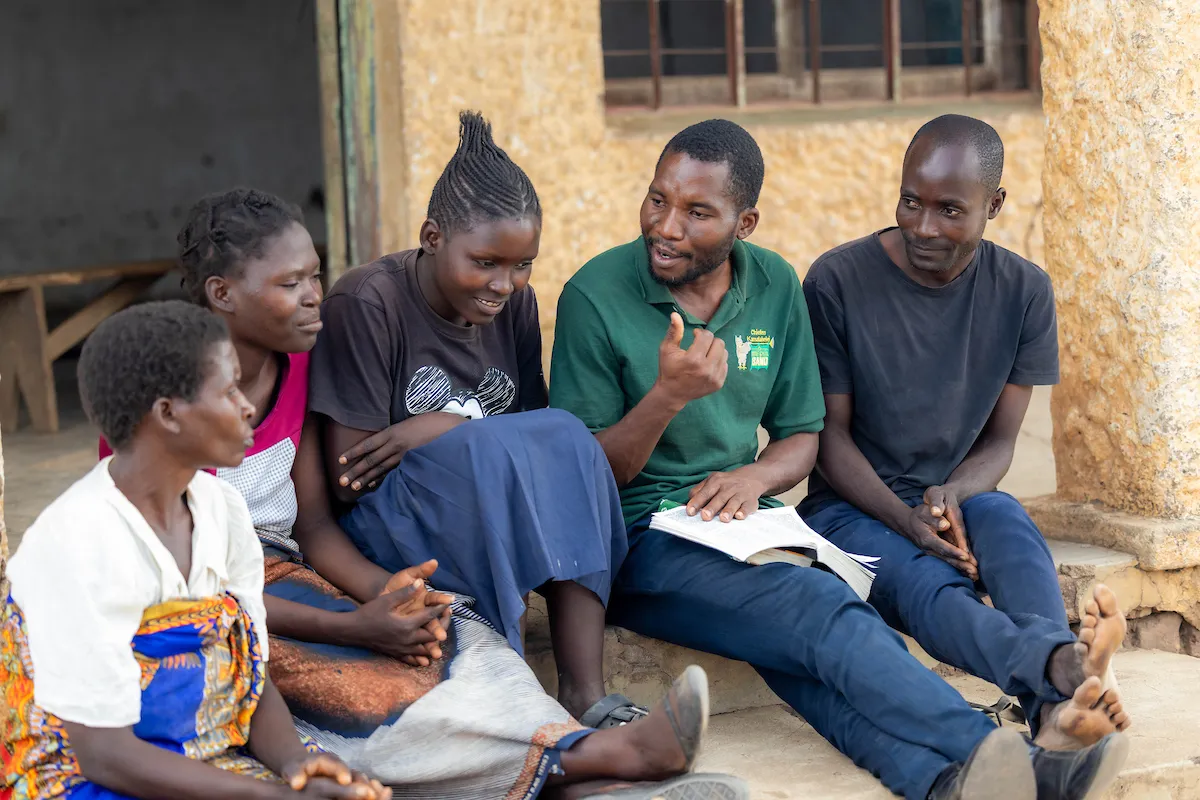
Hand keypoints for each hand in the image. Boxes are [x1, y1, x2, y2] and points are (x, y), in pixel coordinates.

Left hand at [280, 754, 389, 798]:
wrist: (302, 766)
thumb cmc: (297, 768)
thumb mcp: (293, 769)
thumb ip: (295, 774)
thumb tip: (297, 783)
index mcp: (326, 759)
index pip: (336, 764)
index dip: (342, 772)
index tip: (345, 780)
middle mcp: (340, 765)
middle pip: (354, 773)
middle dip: (361, 782)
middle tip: (368, 791)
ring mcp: (346, 774)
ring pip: (360, 780)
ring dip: (368, 787)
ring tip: (374, 796)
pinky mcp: (349, 783)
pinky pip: (361, 787)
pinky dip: (367, 791)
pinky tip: (374, 798)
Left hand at [338, 414, 466, 490]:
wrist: (449, 428)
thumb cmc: (428, 423)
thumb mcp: (407, 424)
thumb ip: (394, 434)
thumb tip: (380, 443)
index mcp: (392, 432)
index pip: (368, 444)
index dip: (353, 452)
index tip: (341, 459)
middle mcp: (395, 444)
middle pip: (371, 460)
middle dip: (355, 470)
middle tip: (341, 480)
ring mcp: (404, 456)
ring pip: (380, 469)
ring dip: (365, 478)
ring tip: (353, 486)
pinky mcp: (412, 463)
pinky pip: (394, 473)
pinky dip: (382, 479)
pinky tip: (373, 484)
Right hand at [347, 580, 450, 664]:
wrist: (353, 631)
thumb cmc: (369, 613)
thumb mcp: (386, 600)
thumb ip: (405, 593)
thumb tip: (421, 582)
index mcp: (407, 625)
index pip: (430, 616)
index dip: (441, 607)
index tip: (450, 601)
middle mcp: (408, 640)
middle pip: (433, 635)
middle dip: (443, 625)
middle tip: (447, 616)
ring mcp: (402, 649)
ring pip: (426, 649)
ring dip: (435, 641)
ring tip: (440, 632)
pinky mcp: (397, 654)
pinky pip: (414, 659)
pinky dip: (423, 656)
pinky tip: (427, 654)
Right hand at [655, 312, 727, 407]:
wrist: (673, 394)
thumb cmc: (668, 369)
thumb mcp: (666, 349)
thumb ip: (673, 332)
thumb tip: (675, 314)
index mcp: (693, 359)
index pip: (707, 336)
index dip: (700, 333)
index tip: (694, 336)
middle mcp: (706, 369)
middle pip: (719, 343)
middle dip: (709, 340)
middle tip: (700, 345)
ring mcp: (714, 378)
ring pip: (724, 353)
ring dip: (714, 350)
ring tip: (704, 354)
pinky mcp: (719, 384)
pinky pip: (725, 365)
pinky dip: (717, 361)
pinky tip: (707, 365)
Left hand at [687, 469, 767, 522]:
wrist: (751, 478)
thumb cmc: (726, 484)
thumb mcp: (712, 482)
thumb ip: (699, 491)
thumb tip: (687, 504)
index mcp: (716, 482)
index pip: (705, 493)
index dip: (697, 502)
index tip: (690, 511)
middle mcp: (728, 487)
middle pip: (719, 498)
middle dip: (711, 507)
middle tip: (705, 516)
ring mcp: (740, 493)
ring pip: (734, 502)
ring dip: (728, 510)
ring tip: (723, 519)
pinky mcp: (750, 501)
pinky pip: (747, 506)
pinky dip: (744, 511)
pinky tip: (739, 516)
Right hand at [899, 492, 977, 579]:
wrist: (909, 525)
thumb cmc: (919, 516)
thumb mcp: (924, 512)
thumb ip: (935, 519)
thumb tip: (946, 524)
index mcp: (927, 538)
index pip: (942, 546)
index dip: (954, 551)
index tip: (965, 556)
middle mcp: (929, 549)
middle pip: (947, 558)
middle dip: (961, 565)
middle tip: (975, 571)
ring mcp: (932, 553)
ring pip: (948, 562)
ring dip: (962, 569)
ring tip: (975, 576)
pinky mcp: (937, 554)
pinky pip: (948, 562)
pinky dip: (959, 568)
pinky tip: (969, 574)